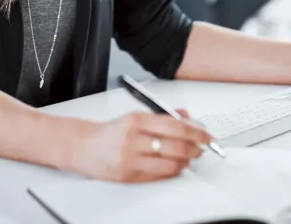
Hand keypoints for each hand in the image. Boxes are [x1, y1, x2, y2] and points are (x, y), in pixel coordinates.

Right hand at [70, 110, 210, 182]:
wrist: (83, 146)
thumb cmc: (110, 132)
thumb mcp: (135, 116)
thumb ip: (162, 116)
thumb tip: (186, 115)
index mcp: (137, 120)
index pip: (174, 125)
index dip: (196, 131)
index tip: (207, 134)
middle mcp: (133, 138)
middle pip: (176, 145)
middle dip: (195, 148)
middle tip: (202, 147)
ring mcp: (130, 158)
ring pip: (170, 162)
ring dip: (186, 161)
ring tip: (190, 157)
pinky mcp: (128, 175)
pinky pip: (159, 175)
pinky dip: (173, 170)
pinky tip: (176, 166)